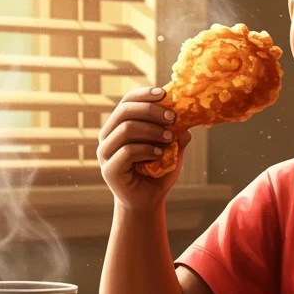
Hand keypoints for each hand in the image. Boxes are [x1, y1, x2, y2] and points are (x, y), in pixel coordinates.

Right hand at [97, 87, 190, 209]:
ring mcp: (105, 153)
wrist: (148, 200)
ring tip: (169, 138)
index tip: (164, 94)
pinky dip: (147, 149)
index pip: (127, 101)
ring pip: (126, 129)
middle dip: (151, 111)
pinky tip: (160, 154)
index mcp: (119, 125)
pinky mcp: (109, 169)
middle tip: (172, 117)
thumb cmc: (158, 171)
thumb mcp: (172, 148)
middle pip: (125, 111)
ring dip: (151, 130)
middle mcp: (108, 136)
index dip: (144, 94)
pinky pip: (127, 152)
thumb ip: (176, 131)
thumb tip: (188, 116)